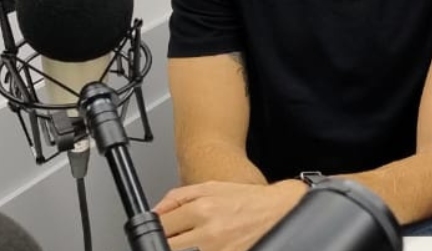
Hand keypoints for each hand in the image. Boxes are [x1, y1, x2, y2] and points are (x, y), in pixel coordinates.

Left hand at [154, 180, 306, 250]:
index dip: (159, 227)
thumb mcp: (210, 188)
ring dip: (186, 247)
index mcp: (202, 209)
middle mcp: (210, 232)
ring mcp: (220, 250)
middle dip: (170, 240)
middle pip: (167, 246)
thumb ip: (177, 197)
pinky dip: (203, 250)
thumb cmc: (246, 199)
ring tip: (199, 239)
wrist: (278, 210)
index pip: (161, 226)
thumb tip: (153, 212)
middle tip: (180, 236)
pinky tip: (212, 244)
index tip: (164, 228)